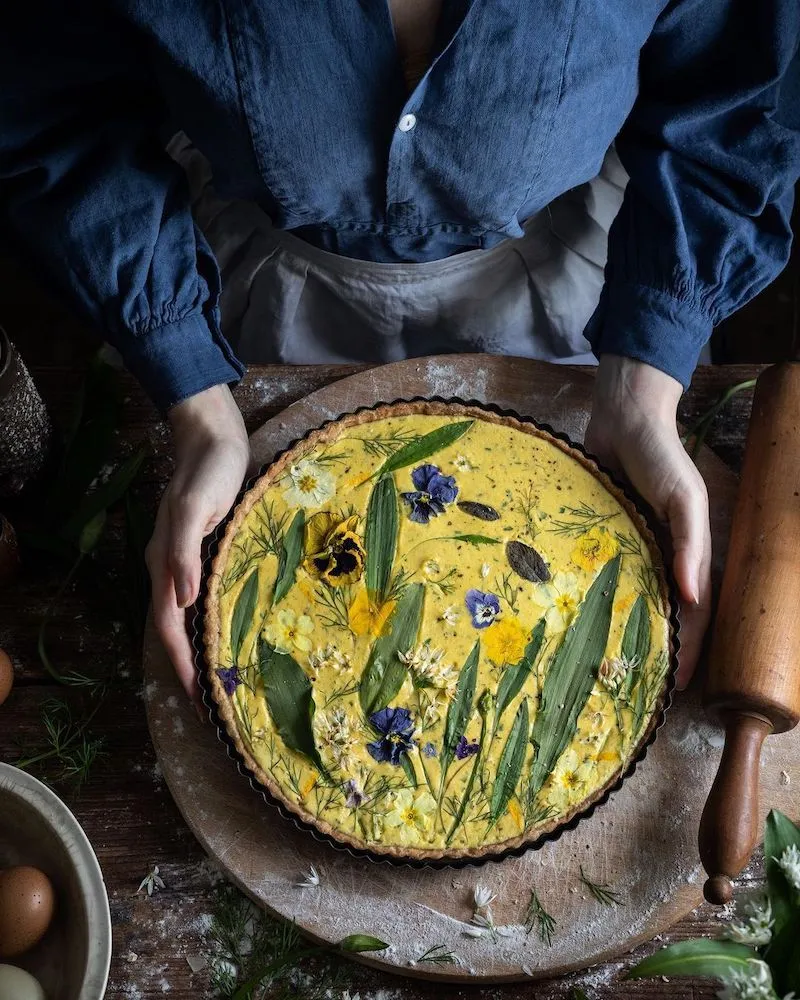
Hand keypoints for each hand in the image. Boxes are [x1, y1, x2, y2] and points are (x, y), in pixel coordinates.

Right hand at [146, 384, 250, 709]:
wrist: (213, 440)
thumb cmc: (207, 472)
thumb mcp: (194, 509)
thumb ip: (184, 551)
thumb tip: (183, 602)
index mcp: (164, 563)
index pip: (168, 626)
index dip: (179, 662)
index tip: (196, 696)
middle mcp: (172, 568)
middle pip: (175, 628)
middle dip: (188, 664)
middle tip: (212, 699)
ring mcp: (188, 561)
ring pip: (188, 616)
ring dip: (199, 647)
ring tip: (220, 676)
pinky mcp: (206, 552)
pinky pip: (204, 598)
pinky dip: (211, 622)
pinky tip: (228, 631)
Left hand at [585, 355, 710, 689]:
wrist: (621, 417)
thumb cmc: (661, 456)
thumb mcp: (684, 498)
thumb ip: (690, 545)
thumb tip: (692, 598)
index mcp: (684, 555)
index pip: (692, 614)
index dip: (686, 650)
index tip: (673, 687)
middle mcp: (654, 557)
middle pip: (654, 613)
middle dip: (647, 649)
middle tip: (630, 687)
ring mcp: (623, 548)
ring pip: (621, 599)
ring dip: (613, 630)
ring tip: (595, 667)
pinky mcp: (592, 536)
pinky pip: (590, 573)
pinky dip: (584, 597)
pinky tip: (565, 620)